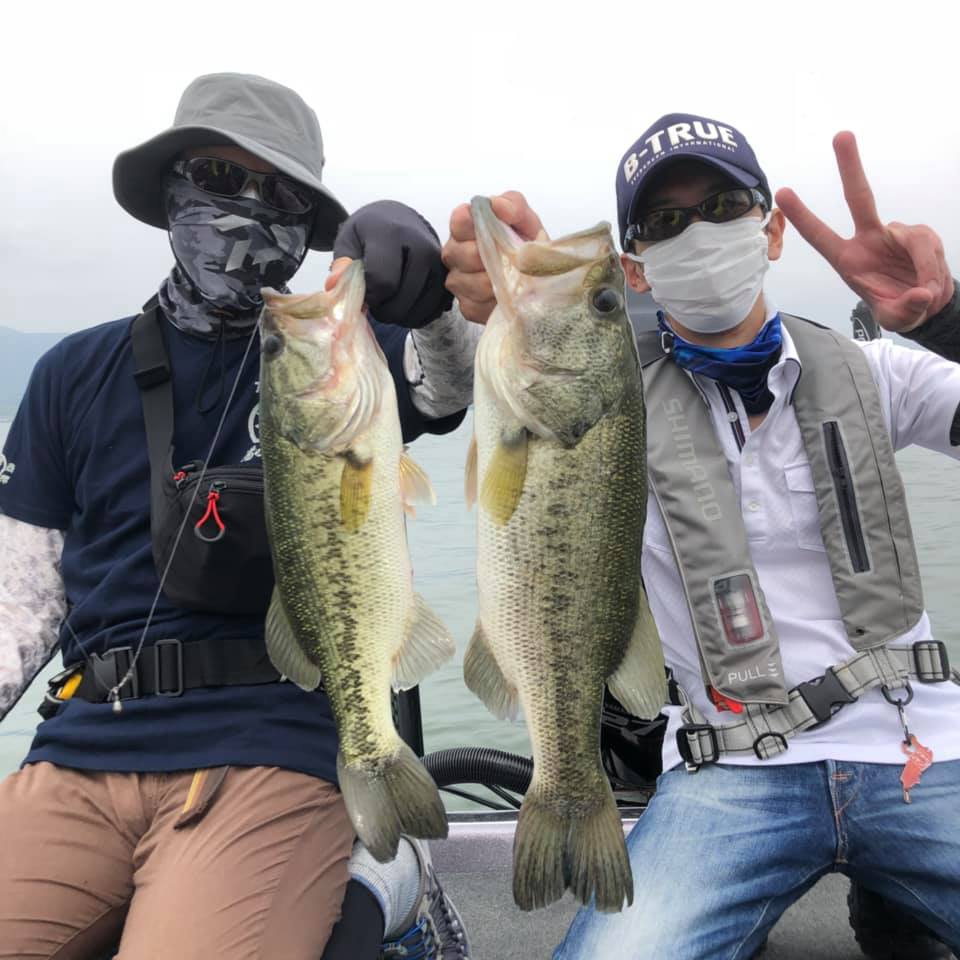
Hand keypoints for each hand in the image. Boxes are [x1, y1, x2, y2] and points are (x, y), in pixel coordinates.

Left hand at [333, 200, 451, 327]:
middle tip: (376, 300)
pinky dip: (415, 317)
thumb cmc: (371, 233)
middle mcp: (422, 247)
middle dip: (383, 309)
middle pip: (401, 300)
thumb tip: (333, 286)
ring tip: (389, 302)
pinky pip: (432, 312)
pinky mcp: (448, 279)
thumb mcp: (350, 240)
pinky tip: (405, 306)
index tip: (363, 293)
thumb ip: (343, 263)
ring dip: (399, 316)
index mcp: (393, 234)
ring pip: (417, 310)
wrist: (401, 221)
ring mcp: (440, 265)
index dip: (369, 296)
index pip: (382, 281)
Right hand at [441, 191, 545, 323]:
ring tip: (512, 278)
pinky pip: (475, 305)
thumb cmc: (526, 245)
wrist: (537, 277)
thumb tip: (498, 205)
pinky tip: (506, 295)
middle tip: (512, 259)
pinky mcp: (466, 305)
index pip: (459, 220)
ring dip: (496, 282)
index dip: (479, 226)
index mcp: (465, 227)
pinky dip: (495, 302)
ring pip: (470, 282)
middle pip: (464, 254)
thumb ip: (513, 204)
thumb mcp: (526, 220)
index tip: (499, 231)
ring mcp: (457, 280)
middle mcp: (454, 252)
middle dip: (493, 257)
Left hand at [776, 132, 953, 332]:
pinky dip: (934, 268)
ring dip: (924, 268)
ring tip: (925, 291)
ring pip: (914, 240)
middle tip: (841, 135)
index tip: (782, 193)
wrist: (930, 303)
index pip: (821, 236)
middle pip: (860, 198)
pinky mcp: (919, 233)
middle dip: (850, 166)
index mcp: (848, 260)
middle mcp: (869, 240)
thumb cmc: (902, 308)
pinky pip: (929, 246)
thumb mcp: (897, 318)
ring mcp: (895, 233)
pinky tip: (932, 283)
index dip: (803, 216)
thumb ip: (906, 308)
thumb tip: (920, 293)